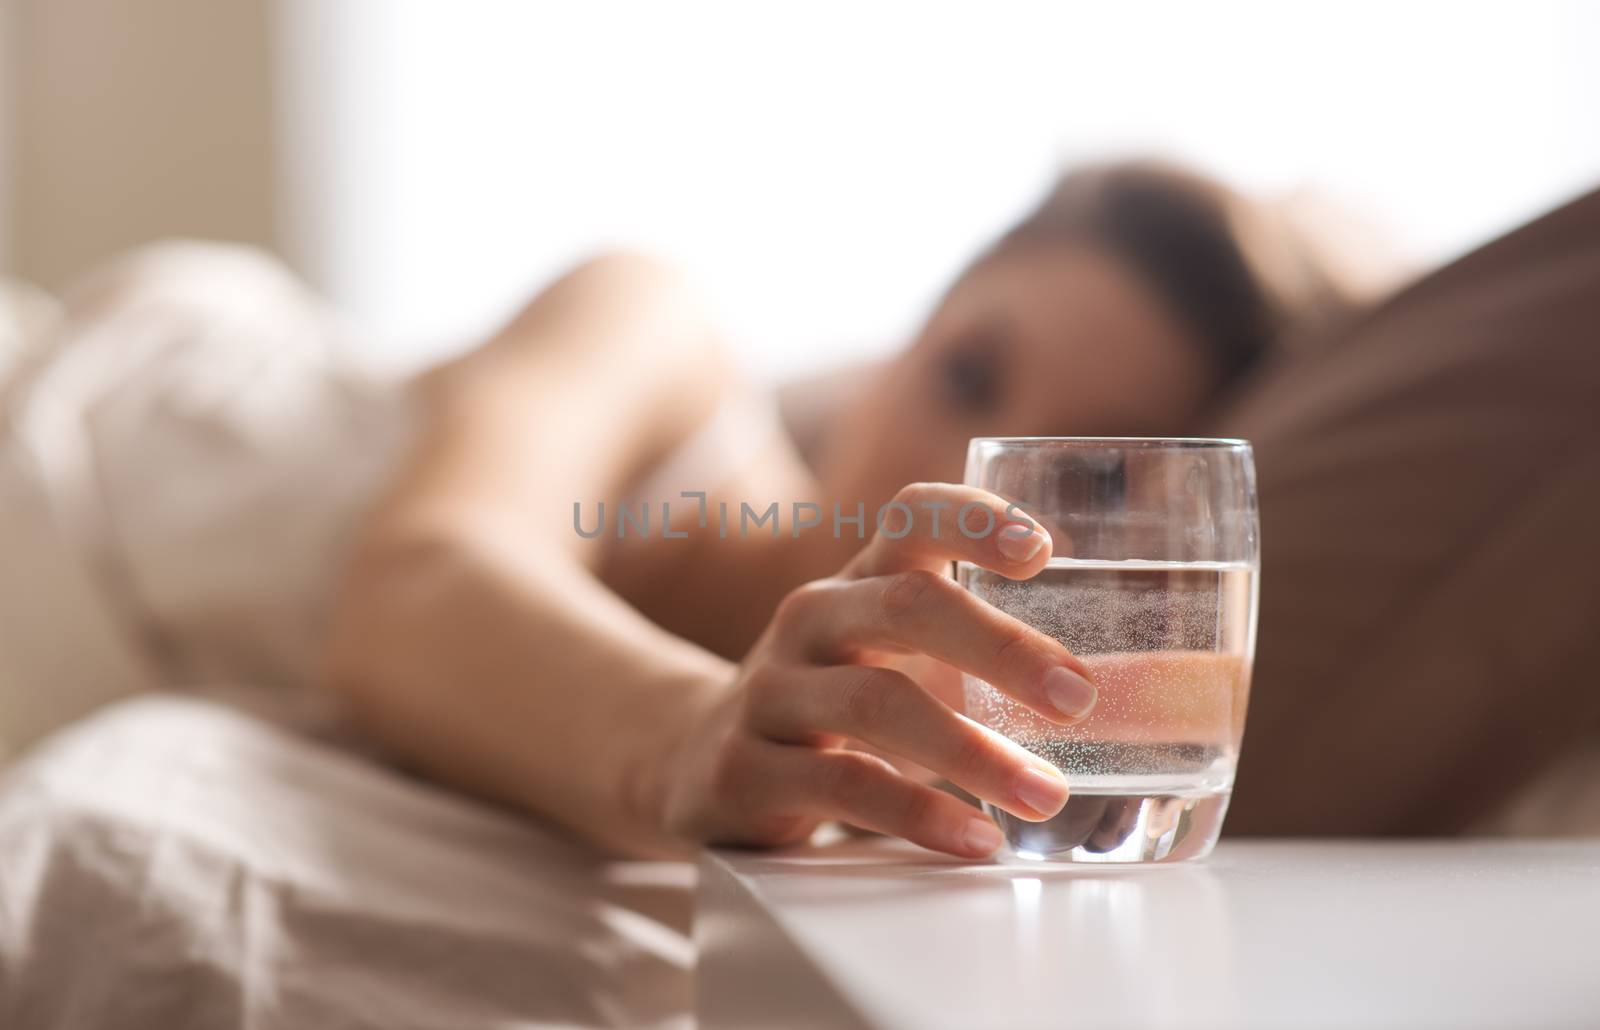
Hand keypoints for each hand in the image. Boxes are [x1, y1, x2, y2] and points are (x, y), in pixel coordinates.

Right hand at [654, 483, 1097, 857]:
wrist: (696, 759)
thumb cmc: (834, 704)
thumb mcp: (889, 656)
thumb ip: (981, 655)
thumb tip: (1143, 692)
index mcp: (859, 580)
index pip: (912, 515)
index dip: (975, 519)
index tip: (1044, 549)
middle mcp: (811, 619)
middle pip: (906, 602)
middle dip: (1001, 647)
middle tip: (1080, 697)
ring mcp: (771, 692)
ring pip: (876, 702)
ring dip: (973, 751)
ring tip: (1045, 792)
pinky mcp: (745, 769)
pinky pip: (841, 784)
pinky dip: (917, 812)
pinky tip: (974, 837)